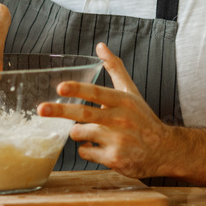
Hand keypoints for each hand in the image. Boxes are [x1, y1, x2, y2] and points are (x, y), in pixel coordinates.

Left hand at [36, 43, 173, 177]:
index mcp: (122, 101)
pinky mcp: (114, 159)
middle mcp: (120, 119)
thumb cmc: (142, 119)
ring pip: (80, 133)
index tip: (60, 88)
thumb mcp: (131, 92)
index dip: (78, 89)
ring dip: (77, 132)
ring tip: (89, 130)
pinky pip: (85, 152)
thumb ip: (115, 68)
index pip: (97, 93)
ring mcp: (117, 140)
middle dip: (61, 110)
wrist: (164, 150)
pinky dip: (85, 148)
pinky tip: (96, 146)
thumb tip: (100, 46)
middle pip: (85, 114)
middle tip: (41, 109)